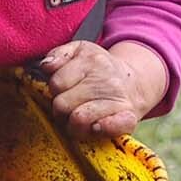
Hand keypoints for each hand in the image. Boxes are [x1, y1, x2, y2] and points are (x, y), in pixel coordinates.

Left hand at [32, 39, 165, 140]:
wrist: (133, 83)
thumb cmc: (98, 70)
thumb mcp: (79, 51)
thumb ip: (59, 54)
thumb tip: (46, 65)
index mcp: (91, 61)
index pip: (56, 84)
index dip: (56, 90)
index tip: (65, 90)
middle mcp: (106, 79)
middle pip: (62, 105)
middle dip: (61, 109)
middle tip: (71, 107)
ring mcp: (118, 99)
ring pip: (78, 120)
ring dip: (73, 125)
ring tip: (80, 118)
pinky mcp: (129, 118)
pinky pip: (111, 127)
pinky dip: (101, 129)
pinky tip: (97, 126)